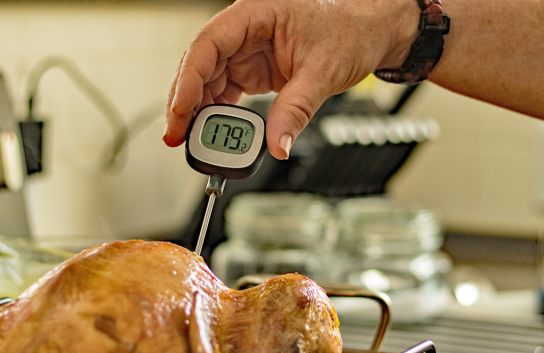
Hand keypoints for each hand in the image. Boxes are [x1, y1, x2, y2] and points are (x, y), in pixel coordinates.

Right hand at [164, 0, 415, 158]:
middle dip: (185, 101)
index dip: (189, 78)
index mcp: (256, 14)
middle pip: (200, 64)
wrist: (368, 32)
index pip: (209, 43)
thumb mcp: (323, 72)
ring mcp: (245, 51)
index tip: (181, 111)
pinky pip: (224, 91)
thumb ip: (296, 110)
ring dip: (197, 111)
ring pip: (207, 80)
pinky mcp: (251, 70)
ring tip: (191, 140)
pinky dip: (216, 112)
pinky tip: (211, 131)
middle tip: (176, 135)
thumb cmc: (349, 31)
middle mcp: (244, 30)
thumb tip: (276, 146)